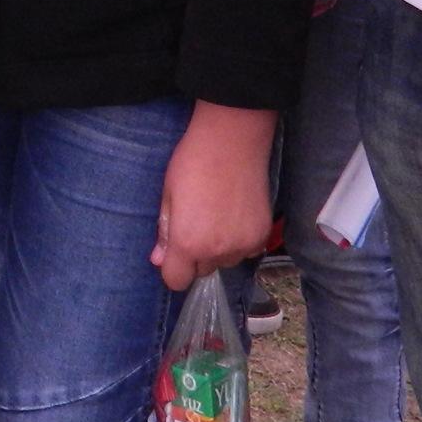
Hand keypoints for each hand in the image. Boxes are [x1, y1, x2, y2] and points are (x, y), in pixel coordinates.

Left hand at [151, 101, 277, 291]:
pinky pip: (247, 251)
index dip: (173, 267)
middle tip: (196, 224)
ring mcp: (243, 245)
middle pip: (202, 271)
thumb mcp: (168, 194)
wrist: (232, 140)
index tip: (174, 250)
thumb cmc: (192, 162)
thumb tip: (158, 259)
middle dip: (196, 256)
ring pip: (225, 262)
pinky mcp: (262, 235)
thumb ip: (165, 232)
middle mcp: (217, 251)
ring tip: (218, 216)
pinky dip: (240, 241)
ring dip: (219, 249)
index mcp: (188, 243)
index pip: (176, 281)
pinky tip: (236, 215)